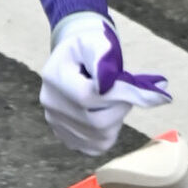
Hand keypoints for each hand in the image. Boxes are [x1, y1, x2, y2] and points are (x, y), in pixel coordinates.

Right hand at [39, 12, 171, 155]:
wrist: (75, 57)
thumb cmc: (88, 47)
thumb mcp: (94, 40)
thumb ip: (103, 56)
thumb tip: (110, 80)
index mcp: (54, 77)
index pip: (88, 97)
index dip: (118, 94)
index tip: (136, 85)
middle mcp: (51, 103)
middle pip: (96, 121)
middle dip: (121, 107)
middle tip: (127, 91)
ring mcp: (56, 123)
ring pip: (100, 136)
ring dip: (118, 119)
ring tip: (115, 100)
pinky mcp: (66, 136)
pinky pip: (96, 146)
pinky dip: (110, 133)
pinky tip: (109, 114)